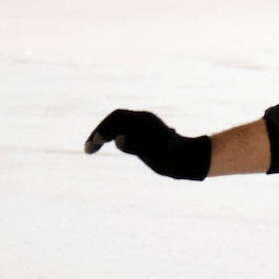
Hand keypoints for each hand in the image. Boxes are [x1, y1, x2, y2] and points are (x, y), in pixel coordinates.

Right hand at [84, 109, 210, 179]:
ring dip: (102, 135)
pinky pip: (119, 131)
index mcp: (146, 120)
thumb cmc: (175, 158)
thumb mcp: (157, 154)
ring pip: (115, 125)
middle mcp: (142, 120)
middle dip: (99, 131)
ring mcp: (141, 126)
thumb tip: (118, 140)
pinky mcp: (140, 133)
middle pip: (114, 120)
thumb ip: (137, 146)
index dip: (104, 129)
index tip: (96, 142)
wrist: (189, 160)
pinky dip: (108, 137)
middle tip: (89, 148)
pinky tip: (100, 146)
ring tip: (90, 150)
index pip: (118, 118)